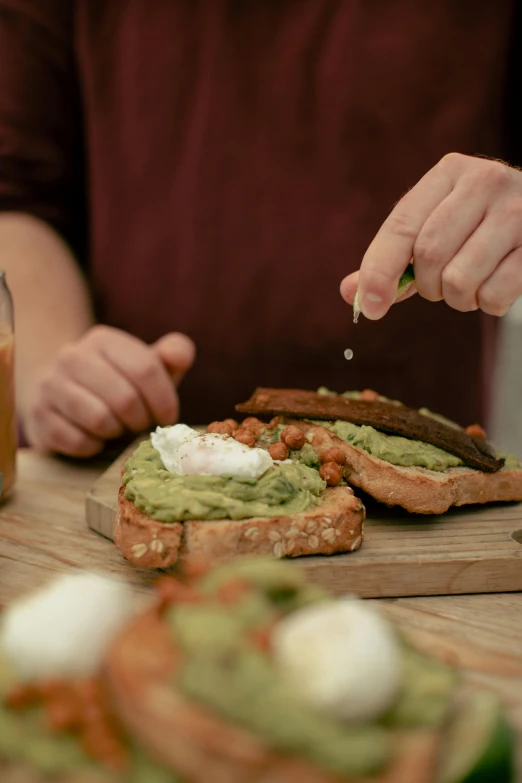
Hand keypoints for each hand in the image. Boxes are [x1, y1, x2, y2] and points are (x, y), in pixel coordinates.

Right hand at [24, 326, 195, 456]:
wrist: (63, 393)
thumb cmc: (119, 382)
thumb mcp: (148, 365)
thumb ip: (173, 355)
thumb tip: (180, 355)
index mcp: (103, 339)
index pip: (145, 369)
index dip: (164, 400)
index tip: (167, 416)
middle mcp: (71, 356)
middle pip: (124, 398)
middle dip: (141, 419)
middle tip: (142, 425)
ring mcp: (50, 385)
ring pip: (99, 420)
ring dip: (117, 432)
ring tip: (118, 428)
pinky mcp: (38, 415)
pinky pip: (76, 440)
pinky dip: (93, 446)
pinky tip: (96, 438)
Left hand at [340, 153, 521, 318]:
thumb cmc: (479, 228)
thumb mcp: (435, 229)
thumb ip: (392, 260)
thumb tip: (350, 293)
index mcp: (449, 173)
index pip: (401, 226)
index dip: (379, 271)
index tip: (371, 307)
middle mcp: (485, 181)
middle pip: (429, 254)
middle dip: (427, 287)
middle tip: (439, 287)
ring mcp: (517, 210)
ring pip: (460, 279)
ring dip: (457, 300)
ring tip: (469, 287)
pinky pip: (496, 293)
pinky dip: (488, 304)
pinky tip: (495, 287)